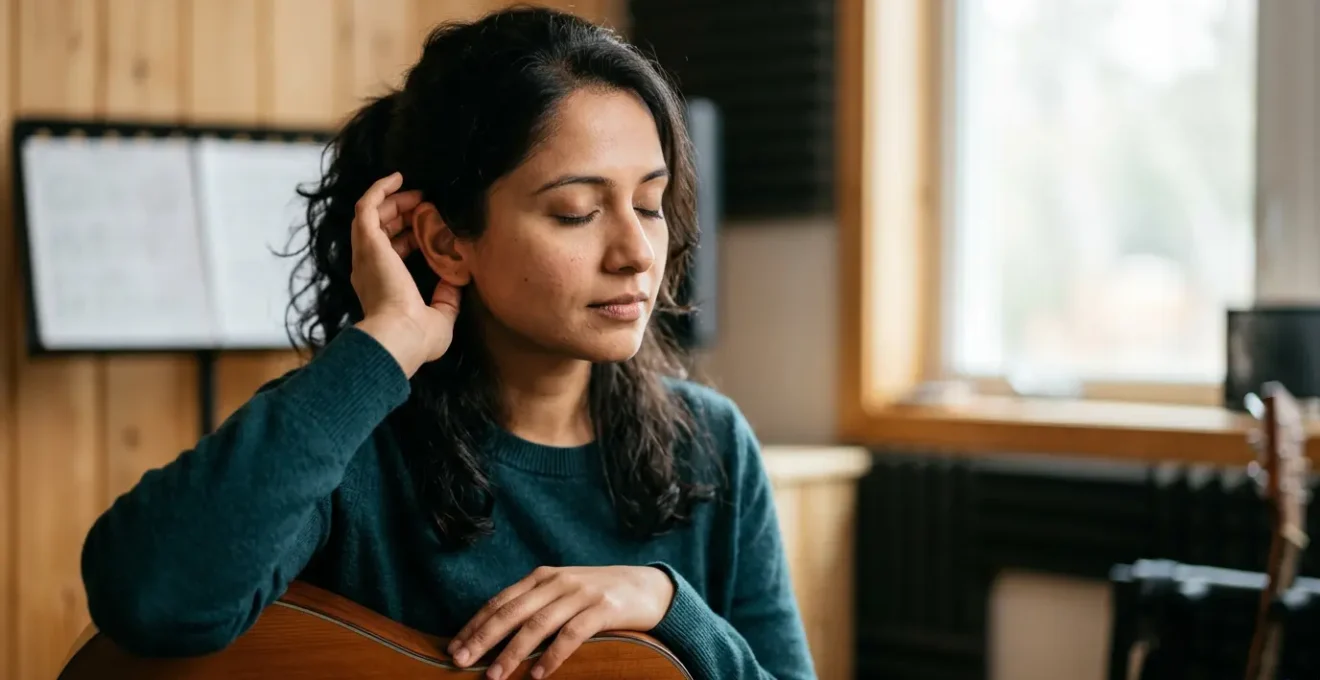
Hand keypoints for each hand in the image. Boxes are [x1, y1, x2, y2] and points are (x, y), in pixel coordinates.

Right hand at [350, 172, 461, 376]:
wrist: (399, 336)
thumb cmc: (418, 336)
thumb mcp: (441, 317)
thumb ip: (447, 299)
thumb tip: (456, 282)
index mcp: (381, 286)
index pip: (389, 253)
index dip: (408, 238)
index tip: (429, 231)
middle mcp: (368, 267)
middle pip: (379, 230)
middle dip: (401, 215)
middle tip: (425, 206)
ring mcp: (366, 253)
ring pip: (371, 215)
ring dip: (393, 201)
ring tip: (416, 193)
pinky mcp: (367, 241)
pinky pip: (366, 205)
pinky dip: (380, 189)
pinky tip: (397, 178)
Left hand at [449, 566, 675, 679]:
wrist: (649, 587)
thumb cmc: (600, 594)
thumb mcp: (564, 591)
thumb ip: (536, 604)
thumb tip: (496, 633)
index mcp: (543, 576)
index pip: (500, 601)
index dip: (475, 624)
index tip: (454, 647)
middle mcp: (558, 581)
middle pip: (512, 611)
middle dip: (483, 638)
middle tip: (461, 661)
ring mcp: (581, 594)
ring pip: (537, 624)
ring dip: (512, 652)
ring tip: (495, 675)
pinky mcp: (603, 609)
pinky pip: (572, 634)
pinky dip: (553, 655)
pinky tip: (539, 675)